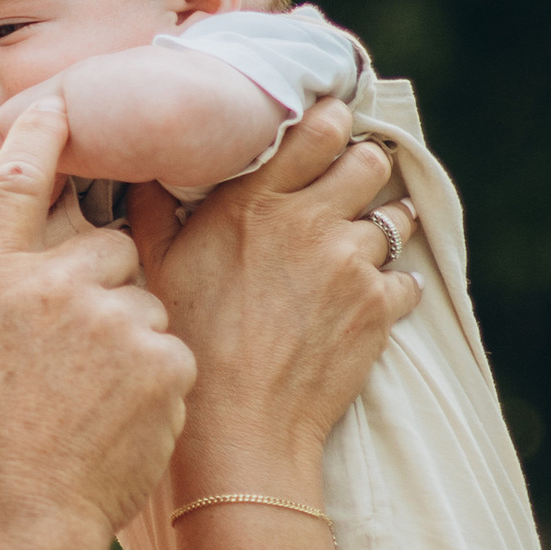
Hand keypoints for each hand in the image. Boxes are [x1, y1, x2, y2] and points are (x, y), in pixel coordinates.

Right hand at [0, 95, 195, 549]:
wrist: (16, 527)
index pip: (17, 182)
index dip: (40, 135)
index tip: (59, 104)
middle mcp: (52, 283)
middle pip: (109, 244)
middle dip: (107, 281)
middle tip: (87, 348)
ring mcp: (112, 318)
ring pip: (145, 300)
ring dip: (132, 338)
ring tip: (99, 403)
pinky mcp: (163, 358)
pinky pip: (172, 350)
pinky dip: (156, 384)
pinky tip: (124, 426)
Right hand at [128, 101, 417, 482]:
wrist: (240, 426)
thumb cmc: (191, 346)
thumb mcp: (156, 269)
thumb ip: (155, 210)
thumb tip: (144, 169)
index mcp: (255, 203)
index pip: (318, 130)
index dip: (330, 123)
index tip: (329, 129)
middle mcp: (311, 223)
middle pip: (369, 162)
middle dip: (363, 168)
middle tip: (348, 186)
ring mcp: (352, 265)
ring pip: (395, 217)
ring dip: (383, 223)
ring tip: (362, 243)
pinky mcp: (380, 308)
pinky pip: (406, 278)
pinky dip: (393, 285)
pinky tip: (368, 298)